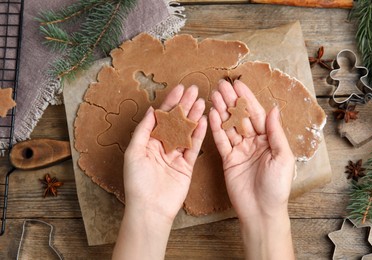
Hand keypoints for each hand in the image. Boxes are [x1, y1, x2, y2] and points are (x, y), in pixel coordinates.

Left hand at [124, 84, 206, 221]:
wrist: (150, 208)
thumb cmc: (137, 181)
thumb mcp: (134, 152)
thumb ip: (144, 130)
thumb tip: (152, 110)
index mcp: (148, 141)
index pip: (162, 117)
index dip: (171, 102)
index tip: (180, 89)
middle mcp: (163, 146)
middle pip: (176, 121)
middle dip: (185, 105)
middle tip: (195, 90)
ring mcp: (175, 155)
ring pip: (186, 131)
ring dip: (194, 116)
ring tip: (202, 101)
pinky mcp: (186, 165)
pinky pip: (194, 146)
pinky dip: (199, 134)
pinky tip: (204, 120)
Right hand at [209, 80, 294, 258]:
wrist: (261, 211)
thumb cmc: (277, 187)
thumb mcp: (282, 158)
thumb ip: (275, 133)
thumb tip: (273, 109)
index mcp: (269, 139)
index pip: (257, 114)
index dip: (247, 99)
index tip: (238, 84)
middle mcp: (254, 142)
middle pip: (241, 117)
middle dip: (231, 100)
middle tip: (221, 84)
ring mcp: (240, 150)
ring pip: (229, 126)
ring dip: (221, 110)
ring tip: (213, 94)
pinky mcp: (228, 159)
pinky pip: (221, 141)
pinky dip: (216, 128)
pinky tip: (211, 114)